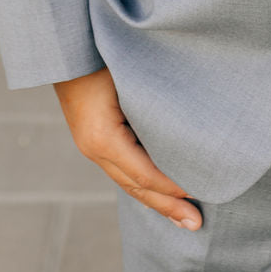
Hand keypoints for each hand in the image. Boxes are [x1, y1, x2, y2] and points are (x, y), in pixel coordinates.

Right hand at [54, 66, 201, 228]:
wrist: (67, 47)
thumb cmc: (104, 54)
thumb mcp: (131, 81)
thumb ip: (154, 108)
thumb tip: (188, 132)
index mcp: (104, 138)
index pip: (145, 174)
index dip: (173, 187)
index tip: (203, 191)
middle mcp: (95, 148)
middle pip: (136, 187)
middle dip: (168, 206)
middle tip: (196, 225)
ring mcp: (92, 146)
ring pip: (128, 183)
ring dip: (156, 200)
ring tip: (182, 217)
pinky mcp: (95, 140)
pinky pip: (122, 170)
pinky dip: (143, 184)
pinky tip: (157, 192)